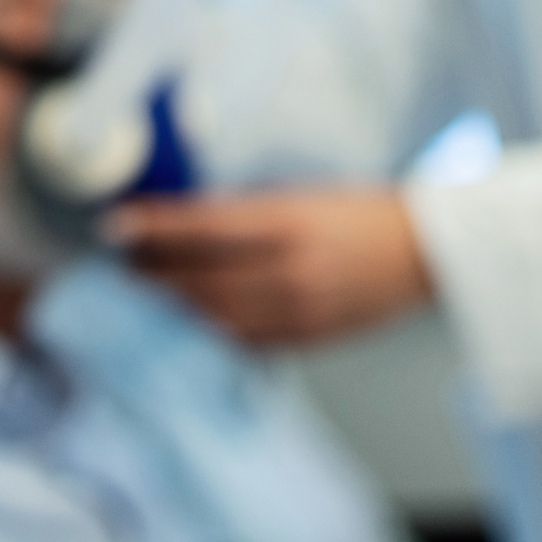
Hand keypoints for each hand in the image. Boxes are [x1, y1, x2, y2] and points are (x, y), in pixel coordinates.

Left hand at [108, 188, 433, 348]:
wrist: (427, 252)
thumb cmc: (357, 213)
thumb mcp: (299, 196)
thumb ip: (244, 211)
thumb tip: (179, 220)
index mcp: (289, 222)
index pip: (205, 226)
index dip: (155, 227)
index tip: (114, 224)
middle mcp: (292, 269)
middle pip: (202, 279)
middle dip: (151, 274)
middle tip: (117, 265)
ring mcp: (301, 311)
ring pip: (217, 318)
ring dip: (171, 310)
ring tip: (138, 298)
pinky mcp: (309, 339)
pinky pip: (245, 345)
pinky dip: (208, 335)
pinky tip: (181, 328)